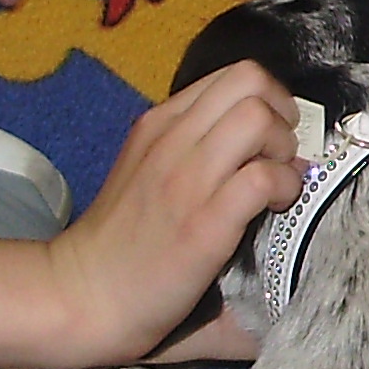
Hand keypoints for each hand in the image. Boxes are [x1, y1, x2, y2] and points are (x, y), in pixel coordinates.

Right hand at [49, 60, 301, 362]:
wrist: (84, 293)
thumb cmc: (121, 241)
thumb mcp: (145, 169)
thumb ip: (190, 146)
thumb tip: (252, 142)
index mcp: (159, 123)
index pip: (233, 75)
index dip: (268, 99)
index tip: (272, 134)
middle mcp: (172, 139)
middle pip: (251, 81)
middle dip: (282, 114)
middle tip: (280, 154)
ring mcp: (187, 178)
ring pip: (258, 118)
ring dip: (284, 148)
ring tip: (277, 182)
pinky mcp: (205, 222)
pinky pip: (262, 176)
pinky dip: (283, 187)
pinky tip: (274, 208)